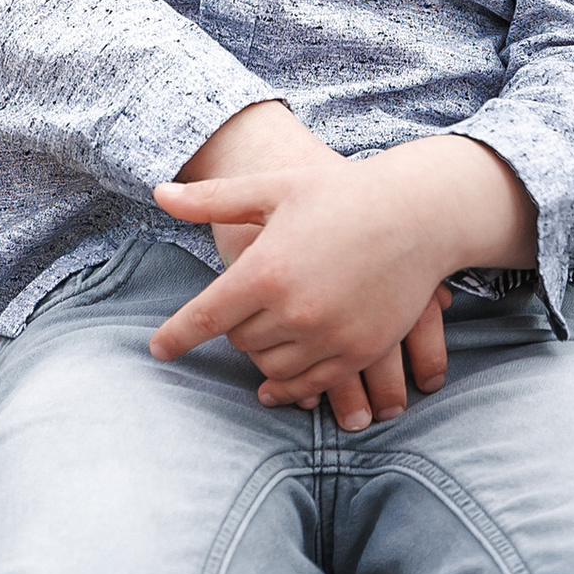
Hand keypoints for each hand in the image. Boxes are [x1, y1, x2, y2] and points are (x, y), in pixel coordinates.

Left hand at [151, 138, 529, 422]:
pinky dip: (291, 386)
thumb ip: (212, 199)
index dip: (176, 336)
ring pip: (272, 367)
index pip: (206, 317)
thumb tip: (159, 195)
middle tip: (241, 307)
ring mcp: (329, 337)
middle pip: (240, 342)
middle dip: (234, 328)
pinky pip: (312, 385)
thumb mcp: (272, 188)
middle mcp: (294, 310)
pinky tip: (280, 383)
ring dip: (261, 354)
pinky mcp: (359, 352)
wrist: (416, 214)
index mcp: (266, 269)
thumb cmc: (338, 193)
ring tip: (264, 331)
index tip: (158, 350)